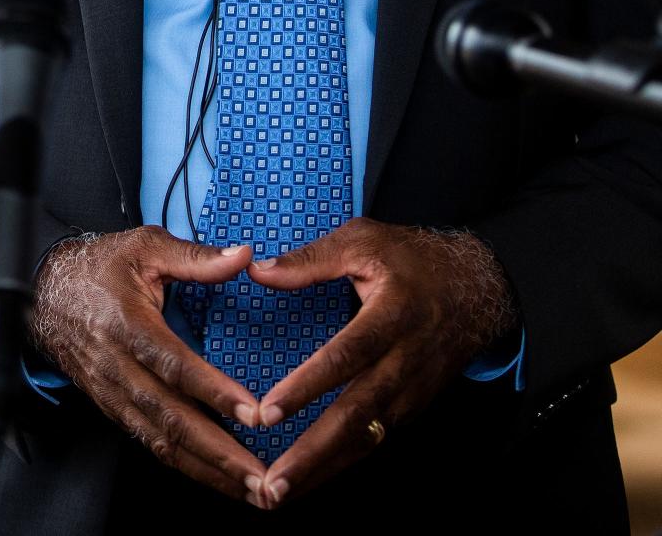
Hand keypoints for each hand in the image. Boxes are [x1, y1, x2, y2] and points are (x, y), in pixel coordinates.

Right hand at [29, 227, 270, 505]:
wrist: (42, 293)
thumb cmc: (98, 267)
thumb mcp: (144, 246)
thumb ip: (194, 257)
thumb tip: (242, 257)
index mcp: (127, 324)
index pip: (174, 366)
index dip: (214, 392)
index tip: (254, 413)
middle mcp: (118, 367)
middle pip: (171, 419)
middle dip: (219, 453)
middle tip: (261, 477)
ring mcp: (113, 394)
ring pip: (161, 441)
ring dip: (207, 470)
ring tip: (250, 489)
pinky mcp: (112, 407)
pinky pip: (149, 443)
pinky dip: (184, 465)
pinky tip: (214, 476)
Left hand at [247, 217, 518, 507]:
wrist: (478, 289)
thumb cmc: (414, 260)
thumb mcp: (366, 241)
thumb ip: (312, 259)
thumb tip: (258, 271)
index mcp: (391, 316)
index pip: (346, 357)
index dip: (308, 386)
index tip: (268, 411)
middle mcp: (404, 362)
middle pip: (356, 415)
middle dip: (312, 453)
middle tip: (272, 484)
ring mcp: (411, 391)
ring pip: (365, 438)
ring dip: (323, 469)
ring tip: (278, 495)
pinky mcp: (412, 407)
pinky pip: (374, 439)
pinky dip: (341, 462)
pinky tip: (309, 478)